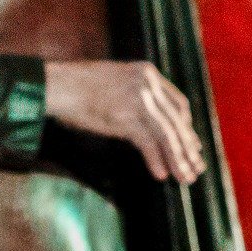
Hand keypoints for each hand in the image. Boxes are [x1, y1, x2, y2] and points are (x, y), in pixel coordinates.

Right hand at [44, 61, 204, 182]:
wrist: (55, 85)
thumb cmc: (79, 85)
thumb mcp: (116, 80)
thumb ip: (138, 93)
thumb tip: (154, 120)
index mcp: (147, 72)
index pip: (179, 103)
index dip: (188, 128)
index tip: (193, 146)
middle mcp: (147, 84)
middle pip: (176, 122)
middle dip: (188, 149)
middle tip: (196, 169)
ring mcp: (137, 99)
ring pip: (166, 135)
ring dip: (177, 159)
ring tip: (184, 178)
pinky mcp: (125, 116)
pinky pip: (147, 143)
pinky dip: (156, 160)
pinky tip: (160, 174)